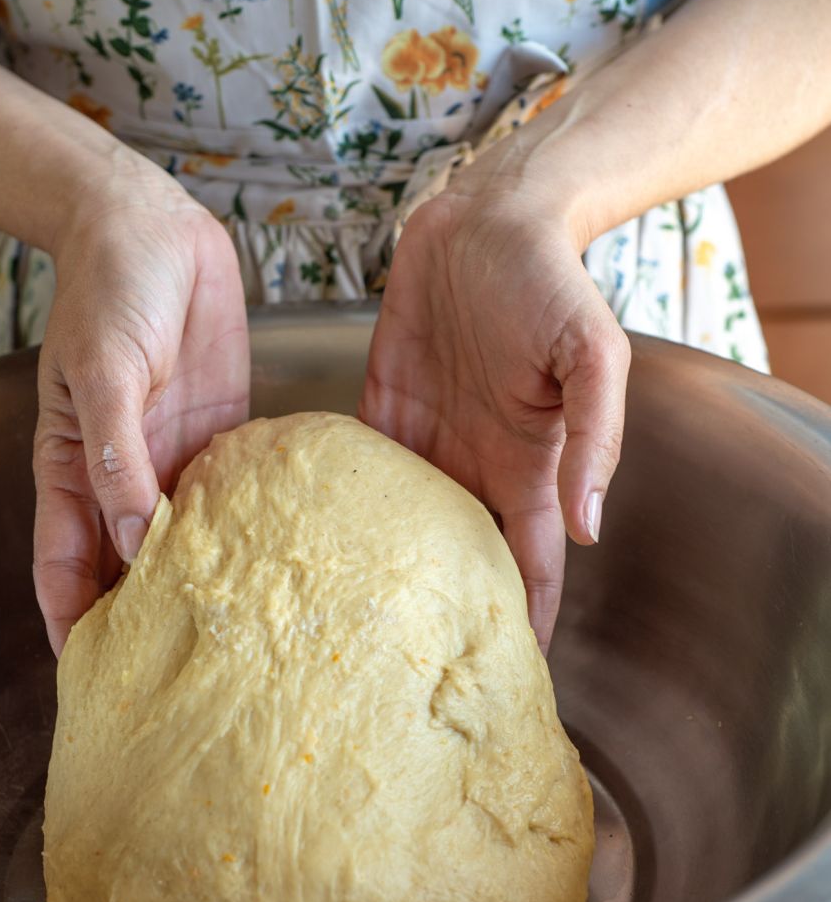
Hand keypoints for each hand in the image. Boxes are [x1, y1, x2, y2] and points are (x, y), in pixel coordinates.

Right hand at [33, 168, 248, 655]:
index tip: (90, 675)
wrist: (156, 231)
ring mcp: (174, 463)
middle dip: (140, 622)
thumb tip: (137, 539)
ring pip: (181, 546)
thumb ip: (116, 456)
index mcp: (74, 469)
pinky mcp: (223, 441)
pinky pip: (231, 502)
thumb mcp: (102, 374)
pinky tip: (268, 574)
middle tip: (169, 679)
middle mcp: (125, 478)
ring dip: (197, 589)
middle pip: (125, 568)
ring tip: (228, 645)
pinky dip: (241, 539)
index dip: (71, 619)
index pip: (64, 563)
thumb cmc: (108, 294)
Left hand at [360, 183, 628, 652]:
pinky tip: (307, 551)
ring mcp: (425, 444)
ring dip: (382, 579)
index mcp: (526, 467)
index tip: (508, 684)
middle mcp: (474, 467)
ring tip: (347, 635)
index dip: (525, 623)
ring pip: (402, 531)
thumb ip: (593, 434)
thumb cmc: (547, 277)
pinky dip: (337, 512)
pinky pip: (356, 475)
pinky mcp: (380, 412)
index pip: (531, 565)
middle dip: (445, 619)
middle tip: (407, 679)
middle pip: (459, 563)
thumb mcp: (591, 351)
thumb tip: (590, 524)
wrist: (488, 217)